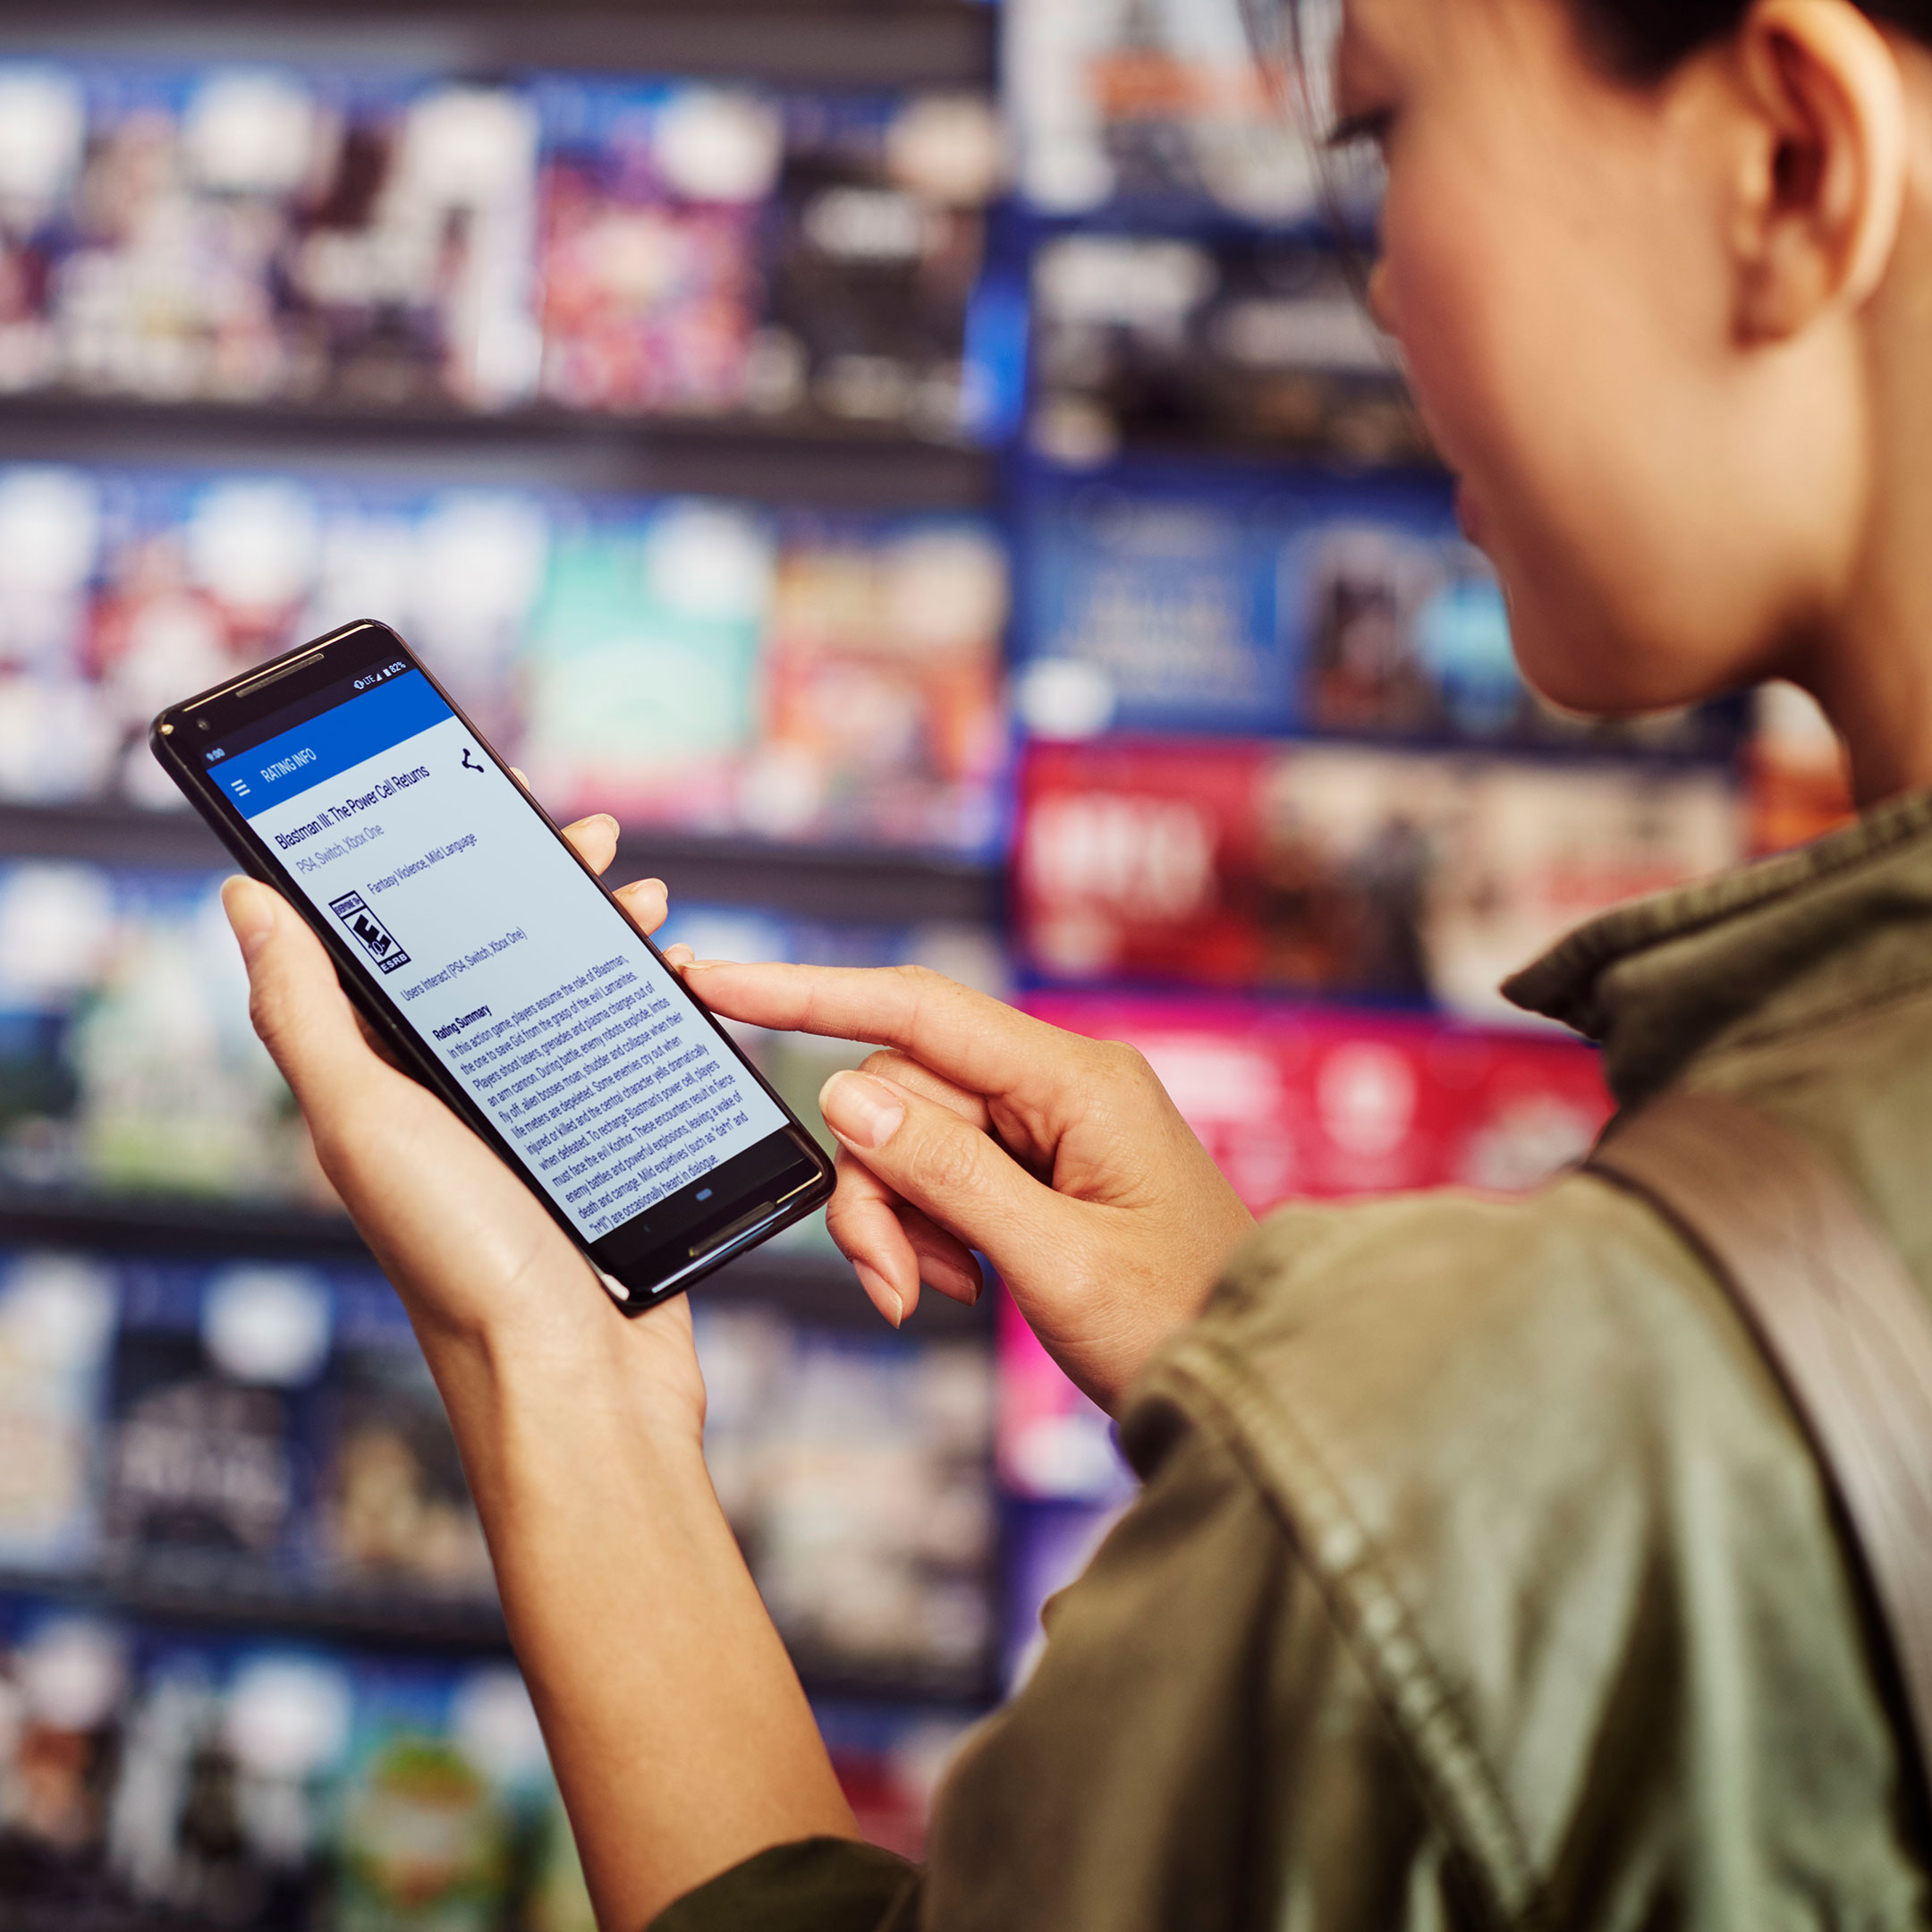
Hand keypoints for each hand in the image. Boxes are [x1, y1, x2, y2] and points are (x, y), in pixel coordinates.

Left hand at [221, 814, 704, 1434]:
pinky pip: (627, 1062)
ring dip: (609, 944)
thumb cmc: (464, 1267)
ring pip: (573, 1005)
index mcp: (392, 1087)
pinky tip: (683, 994)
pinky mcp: (608, 1160)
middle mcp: (462, 1103)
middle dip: (549, 892)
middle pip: (504, 964)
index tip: (491, 811)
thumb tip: (248, 902)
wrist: (581, 1390)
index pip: (408, 949)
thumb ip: (309, 1015)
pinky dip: (654, 1014)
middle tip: (597, 844)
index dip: (444, 870)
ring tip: (650, 908)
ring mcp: (540, 1131)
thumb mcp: (367, 1126)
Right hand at [682, 962, 1255, 1410]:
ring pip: (909, 1141)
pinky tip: (965, 1282)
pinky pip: (941, 1177)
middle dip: (878, 1189)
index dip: (809, 991)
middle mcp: (1060, 1086)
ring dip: (901, 1222)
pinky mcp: (1036, 1168)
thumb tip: (846, 1093)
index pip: (919, 1011)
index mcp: (1079, 1081)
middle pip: (902, 1094)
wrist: (1243, 1386)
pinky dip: (927, 1233)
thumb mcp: (1056, 1260)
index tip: (717, 978)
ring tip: (937, 1292)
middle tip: (898, 1284)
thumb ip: (948, 1174)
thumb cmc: (1181, 1325)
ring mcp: (1048, 1126)